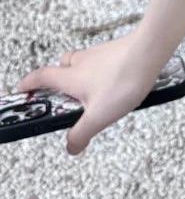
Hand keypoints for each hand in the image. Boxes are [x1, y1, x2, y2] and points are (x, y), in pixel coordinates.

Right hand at [13, 33, 164, 155]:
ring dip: (80, 74)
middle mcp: (81, 61)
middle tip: (62, 95)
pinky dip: (100, 71)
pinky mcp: (116, 51)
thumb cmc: (122, 81)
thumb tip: (71, 148)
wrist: (150, 51)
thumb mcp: (98, 116)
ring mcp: (99, 54)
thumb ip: (81, 134)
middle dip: (58, 78)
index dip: (28, 83)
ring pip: (82, 62)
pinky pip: (101, 61)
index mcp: (70, 77)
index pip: (40, 77)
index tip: (20, 89)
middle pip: (61, 66)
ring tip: (91, 94)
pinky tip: (113, 85)